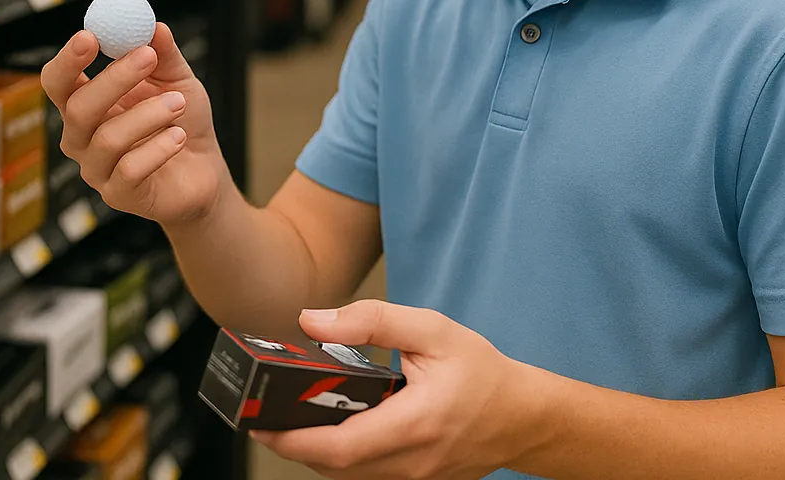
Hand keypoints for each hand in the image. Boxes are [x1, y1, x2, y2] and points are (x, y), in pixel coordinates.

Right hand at [40, 22, 227, 223]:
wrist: (204, 172)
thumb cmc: (182, 121)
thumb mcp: (178, 81)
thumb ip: (164, 55)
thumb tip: (153, 25)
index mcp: (85, 102)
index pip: (58, 81)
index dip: (68, 59)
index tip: (91, 36)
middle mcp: (81, 137)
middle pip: (78, 108)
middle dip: (114, 79)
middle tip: (147, 56)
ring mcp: (96, 169)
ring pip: (108, 139)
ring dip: (149, 115)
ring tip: (179, 104)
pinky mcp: (118, 195)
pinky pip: (129, 170)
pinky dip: (158, 149)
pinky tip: (179, 138)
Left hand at [252, 300, 548, 479]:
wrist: (524, 417)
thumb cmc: (482, 372)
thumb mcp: (433, 330)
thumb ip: (372, 322)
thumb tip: (313, 321)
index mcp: (416, 423)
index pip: (340, 447)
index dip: (293, 438)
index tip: (260, 420)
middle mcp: (413, 462)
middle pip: (334, 467)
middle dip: (292, 443)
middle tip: (263, 414)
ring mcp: (415, 479)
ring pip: (347, 476)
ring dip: (314, 451)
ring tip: (290, 417)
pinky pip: (366, 476)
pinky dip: (341, 457)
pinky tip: (331, 428)